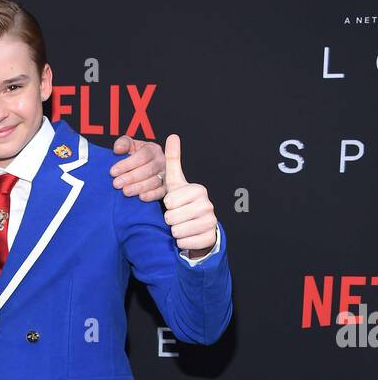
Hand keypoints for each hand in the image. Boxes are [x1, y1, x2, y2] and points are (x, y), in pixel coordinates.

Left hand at [110, 136, 166, 200]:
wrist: (146, 166)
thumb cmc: (136, 155)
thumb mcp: (130, 145)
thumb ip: (123, 144)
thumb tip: (118, 149)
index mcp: (152, 149)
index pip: (142, 156)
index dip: (127, 164)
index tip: (113, 172)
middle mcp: (161, 161)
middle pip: (148, 169)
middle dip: (131, 177)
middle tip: (116, 184)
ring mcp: (165, 175)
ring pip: (154, 182)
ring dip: (139, 187)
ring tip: (125, 191)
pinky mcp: (165, 187)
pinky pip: (161, 192)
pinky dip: (152, 195)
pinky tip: (141, 197)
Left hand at [161, 134, 216, 257]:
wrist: (197, 226)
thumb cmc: (182, 203)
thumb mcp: (175, 182)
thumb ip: (173, 160)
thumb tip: (173, 136)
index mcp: (198, 189)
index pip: (169, 201)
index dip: (167, 205)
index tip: (175, 203)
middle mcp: (208, 204)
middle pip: (171, 217)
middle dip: (170, 220)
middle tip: (178, 216)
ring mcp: (210, 221)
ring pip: (177, 231)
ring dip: (175, 231)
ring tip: (182, 225)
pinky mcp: (209, 238)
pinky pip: (185, 243)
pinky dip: (182, 242)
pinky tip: (188, 236)